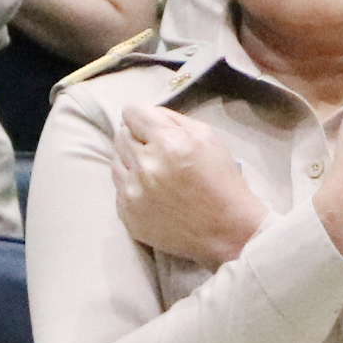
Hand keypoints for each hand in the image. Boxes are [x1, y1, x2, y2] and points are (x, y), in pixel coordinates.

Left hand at [112, 103, 265, 265]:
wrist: (227, 230)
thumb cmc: (221, 181)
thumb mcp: (208, 136)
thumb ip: (173, 118)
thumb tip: (145, 114)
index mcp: (168, 143)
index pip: (132, 112)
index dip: (142, 116)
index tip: (149, 125)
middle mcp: (145, 166)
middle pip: (120, 134)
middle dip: (137, 137)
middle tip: (157, 150)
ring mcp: (132, 192)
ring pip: (115, 160)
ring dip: (131, 161)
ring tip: (156, 172)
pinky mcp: (126, 214)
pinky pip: (118, 188)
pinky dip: (131, 186)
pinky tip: (153, 192)